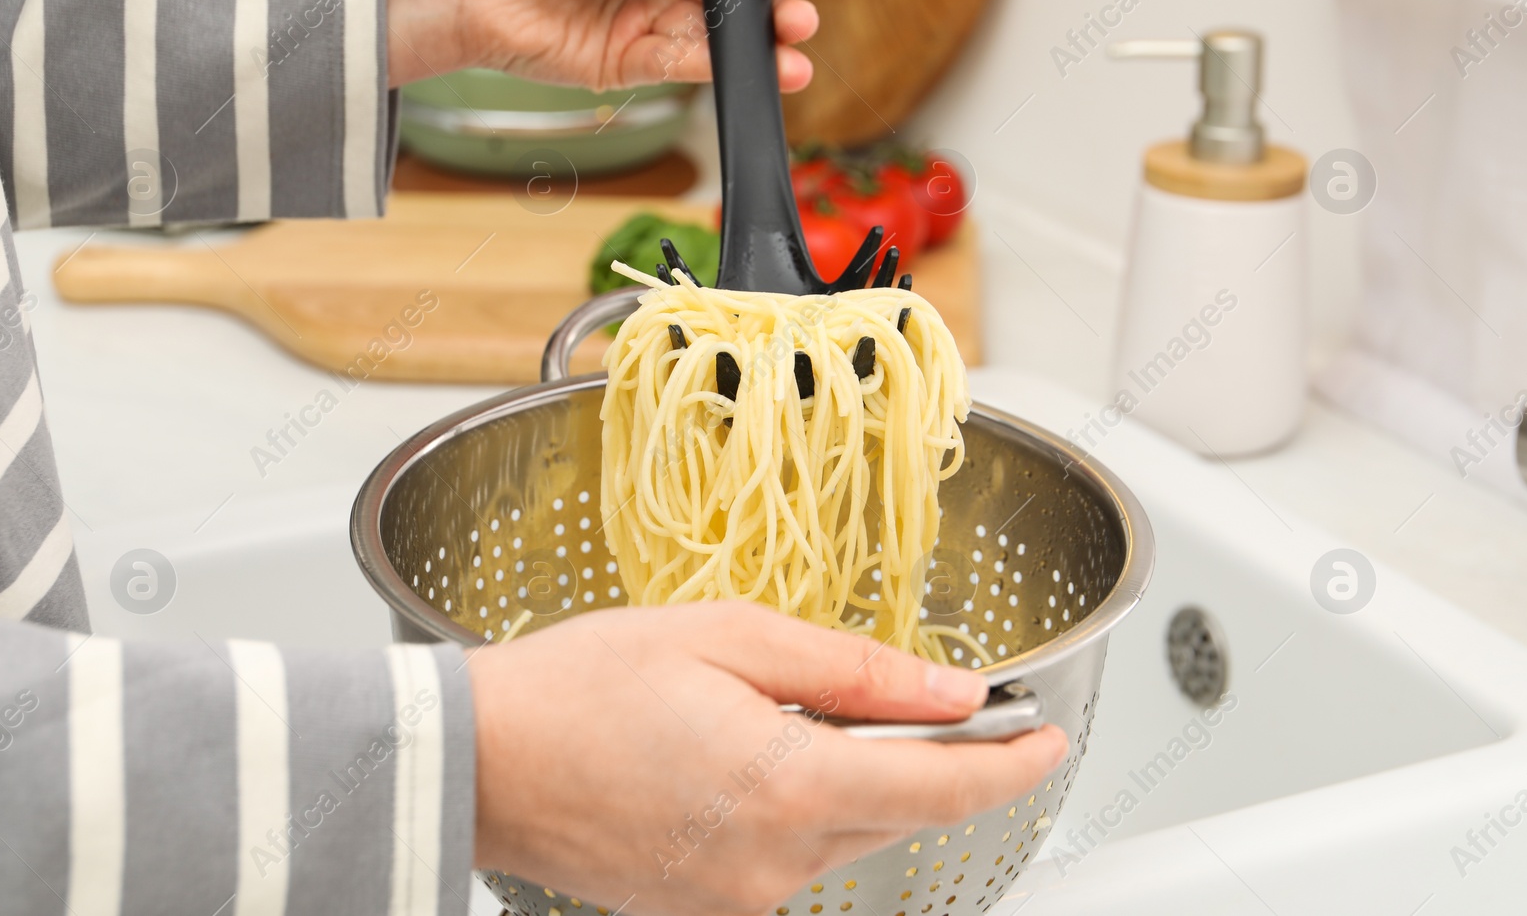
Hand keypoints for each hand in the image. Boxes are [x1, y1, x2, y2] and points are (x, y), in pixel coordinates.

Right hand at [466, 602, 1068, 915]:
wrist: (478, 763)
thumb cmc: (583, 686)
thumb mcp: (728, 639)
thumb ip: (854, 672)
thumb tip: (952, 695)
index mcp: (788, 789)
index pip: (943, 790)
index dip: (1012, 764)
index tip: (1048, 736)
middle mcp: (775, 867)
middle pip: (894, 813)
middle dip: (919, 757)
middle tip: (902, 694)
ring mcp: (740, 901)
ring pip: (843, 836)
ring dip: (847, 778)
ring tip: (774, 711)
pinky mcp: (708, 912)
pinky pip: (790, 859)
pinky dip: (796, 807)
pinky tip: (741, 757)